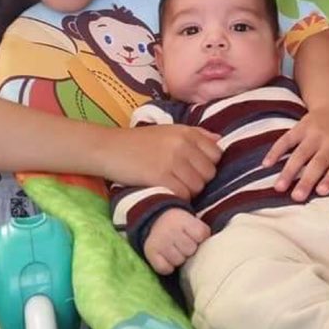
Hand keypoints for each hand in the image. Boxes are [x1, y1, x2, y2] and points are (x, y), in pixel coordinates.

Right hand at [101, 125, 220, 197]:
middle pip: (209, 174)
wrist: (109, 148)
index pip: (216, 154)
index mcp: (187, 132)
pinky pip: (183, 194)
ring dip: (188, 191)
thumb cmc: (139, 141)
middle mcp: (183, 144)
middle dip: (198, 181)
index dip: (207, 165)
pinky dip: (177, 198)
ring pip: (197, 187)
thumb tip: (219, 141)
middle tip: (181, 180)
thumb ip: (196, 134)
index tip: (194, 169)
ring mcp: (172, 160)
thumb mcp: (169, 130)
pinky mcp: (160, 177)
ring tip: (172, 186)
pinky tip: (165, 191)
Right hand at [142, 208, 209, 274]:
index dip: (200, 238)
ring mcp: (160, 242)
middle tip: (185, 244)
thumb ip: (203, 230)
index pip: (201, 235)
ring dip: (179, 258)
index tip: (196, 236)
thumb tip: (217, 243)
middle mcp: (171, 230)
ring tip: (176, 250)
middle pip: (190, 249)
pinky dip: (168, 267)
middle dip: (190, 249)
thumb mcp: (192, 220)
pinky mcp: (151, 253)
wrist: (156, 220)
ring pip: (178, 261)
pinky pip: (165, 269)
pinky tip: (167, 258)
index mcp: (184, 220)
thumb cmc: (181, 224)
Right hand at [262, 107, 328, 201]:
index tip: (321, 191)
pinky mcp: (300, 127)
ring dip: (289, 170)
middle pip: (318, 163)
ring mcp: (314, 133)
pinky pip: (286, 139)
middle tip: (297, 197)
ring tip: (279, 187)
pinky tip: (266, 164)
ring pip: (300, 153)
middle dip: (307, 179)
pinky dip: (275, 150)